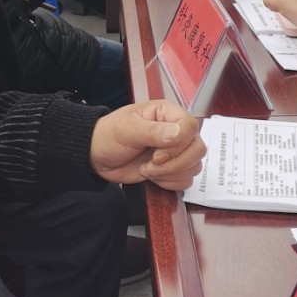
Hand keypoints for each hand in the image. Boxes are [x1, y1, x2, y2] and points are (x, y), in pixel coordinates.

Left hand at [90, 100, 205, 189]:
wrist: (98, 156)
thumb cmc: (109, 136)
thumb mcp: (126, 129)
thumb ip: (152, 131)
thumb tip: (178, 134)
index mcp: (167, 113)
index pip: (190, 127)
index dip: (178, 144)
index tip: (157, 154)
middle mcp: (176, 131)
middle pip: (197, 149)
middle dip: (175, 163)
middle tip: (151, 164)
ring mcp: (175, 151)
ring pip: (194, 166)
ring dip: (170, 174)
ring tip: (148, 169)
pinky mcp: (171, 169)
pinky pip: (186, 179)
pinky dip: (170, 183)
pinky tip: (154, 176)